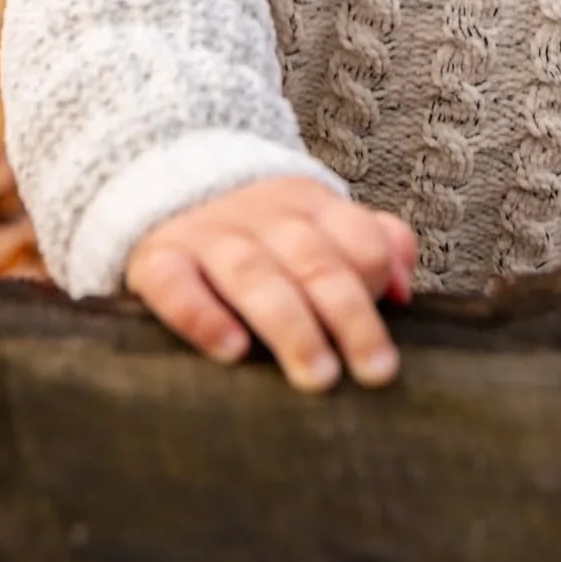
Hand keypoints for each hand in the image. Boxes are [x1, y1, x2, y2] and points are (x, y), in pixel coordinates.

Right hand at [124, 176, 418, 393]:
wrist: (167, 187)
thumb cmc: (262, 232)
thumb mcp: (318, 222)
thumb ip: (372, 243)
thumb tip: (404, 290)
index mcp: (308, 203)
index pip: (358, 237)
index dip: (377, 281)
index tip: (387, 340)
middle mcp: (260, 214)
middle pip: (314, 259)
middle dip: (349, 316)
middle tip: (374, 371)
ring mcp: (206, 234)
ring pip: (252, 272)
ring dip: (290, 324)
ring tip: (317, 374)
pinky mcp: (156, 259)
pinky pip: (174, 283)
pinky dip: (202, 315)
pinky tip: (231, 350)